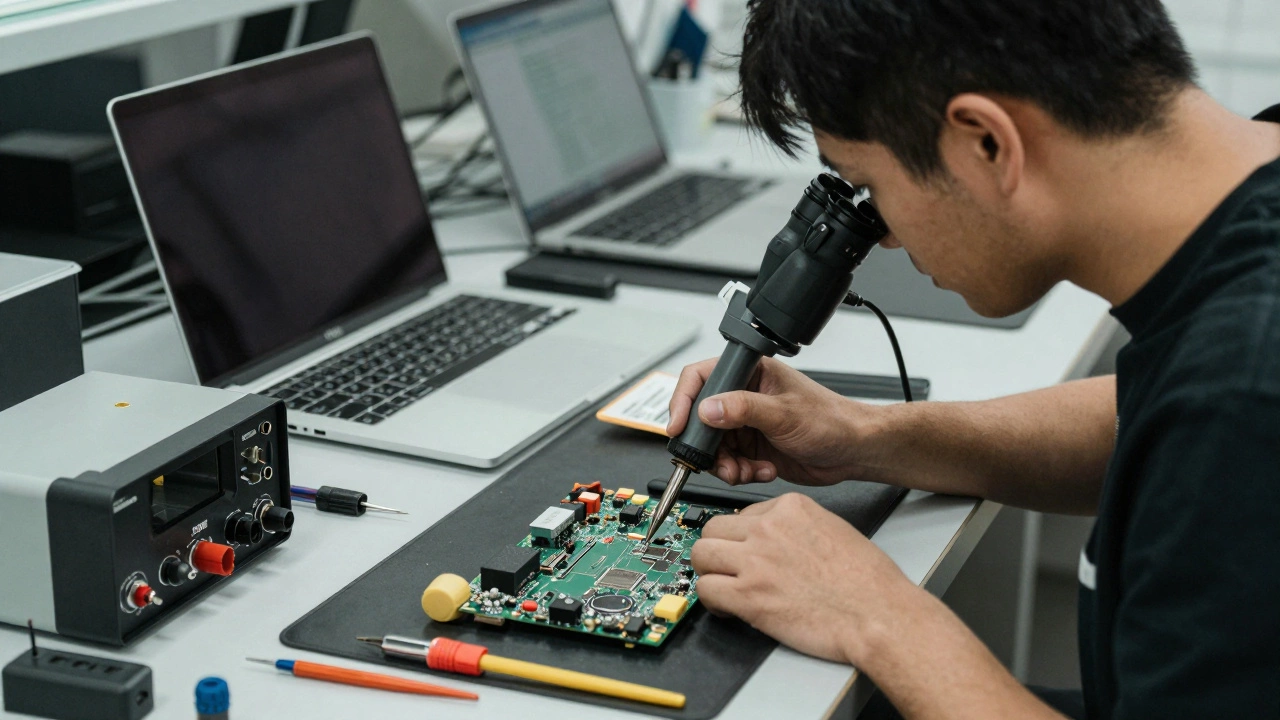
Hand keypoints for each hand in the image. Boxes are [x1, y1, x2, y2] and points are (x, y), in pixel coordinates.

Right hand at [666, 356, 873, 485]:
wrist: (852, 452)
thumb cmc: (831, 420)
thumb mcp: (784, 413)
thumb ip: (743, 409)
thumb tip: (708, 409)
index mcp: (751, 373)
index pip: (701, 377)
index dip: (684, 401)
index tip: (677, 426)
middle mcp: (744, 396)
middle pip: (702, 418)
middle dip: (707, 445)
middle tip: (714, 461)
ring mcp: (747, 423)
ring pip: (714, 446)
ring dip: (725, 464)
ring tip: (744, 470)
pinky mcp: (752, 447)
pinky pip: (730, 462)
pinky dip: (740, 471)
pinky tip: (762, 470)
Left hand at [690, 493, 917, 665]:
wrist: (878, 614)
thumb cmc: (868, 582)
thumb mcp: (833, 529)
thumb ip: (798, 527)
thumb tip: (777, 536)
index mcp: (791, 508)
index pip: (743, 513)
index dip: (742, 536)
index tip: (745, 551)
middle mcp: (769, 528)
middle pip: (714, 528)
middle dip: (718, 549)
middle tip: (727, 567)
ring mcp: (755, 561)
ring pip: (701, 554)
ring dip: (708, 571)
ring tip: (722, 585)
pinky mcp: (748, 596)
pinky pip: (705, 589)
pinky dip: (711, 601)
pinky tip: (726, 608)